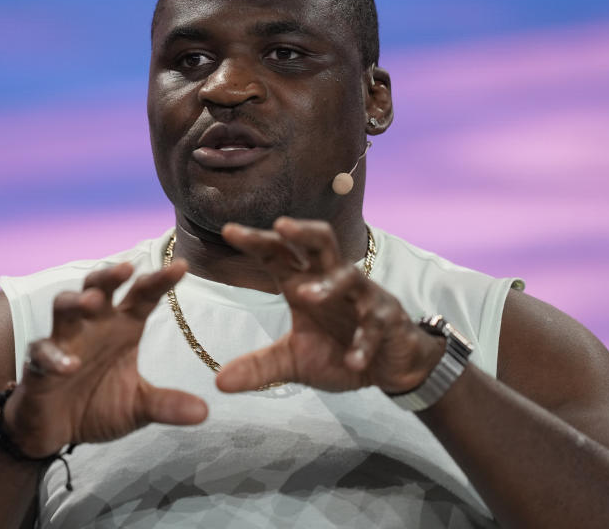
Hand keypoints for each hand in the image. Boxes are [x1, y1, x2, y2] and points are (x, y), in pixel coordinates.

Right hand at [3, 261, 207, 456]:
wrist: (55, 432)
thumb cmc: (98, 406)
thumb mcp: (138, 408)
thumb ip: (167, 405)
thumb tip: (204, 412)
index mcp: (123, 327)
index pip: (143, 296)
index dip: (160, 280)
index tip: (182, 267)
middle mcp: (94, 326)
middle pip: (99, 287)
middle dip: (110, 275)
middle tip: (126, 268)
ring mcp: (64, 341)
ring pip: (64, 307)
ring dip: (77, 301)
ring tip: (93, 302)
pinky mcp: (39, 364)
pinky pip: (42, 352)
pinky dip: (55, 356)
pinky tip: (70, 365)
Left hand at [217, 218, 444, 394]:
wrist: (390, 366)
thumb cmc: (339, 351)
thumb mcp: (294, 362)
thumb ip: (259, 368)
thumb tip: (218, 383)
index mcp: (305, 283)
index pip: (279, 254)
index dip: (256, 241)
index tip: (229, 231)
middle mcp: (333, 281)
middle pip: (321, 241)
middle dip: (302, 231)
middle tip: (280, 225)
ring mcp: (363, 297)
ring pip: (349, 275)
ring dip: (328, 285)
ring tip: (305, 296)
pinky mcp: (388, 318)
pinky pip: (374, 324)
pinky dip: (363, 342)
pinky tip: (353, 361)